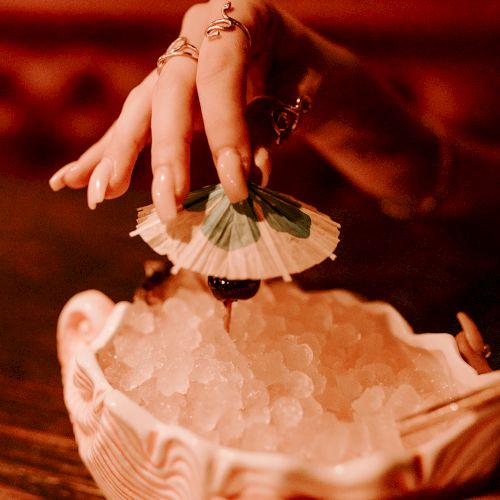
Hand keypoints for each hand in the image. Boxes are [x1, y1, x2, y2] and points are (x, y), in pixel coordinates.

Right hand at [49, 0, 336, 220]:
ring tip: (101, 194)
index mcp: (239, 16)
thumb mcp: (298, 89)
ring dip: (118, 155)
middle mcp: (196, 33)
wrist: (292, 57)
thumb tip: (246, 176)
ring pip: (140, 108)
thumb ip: (268, 124)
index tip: (236, 187)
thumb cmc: (299, 73)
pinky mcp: (160, 92)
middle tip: (169, 204)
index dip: (225, 130)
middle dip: (167, 154)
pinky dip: (105, 152)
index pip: (219, 75)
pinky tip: (73, 179)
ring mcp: (172, 62)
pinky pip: (131, 122)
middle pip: (169, 92)